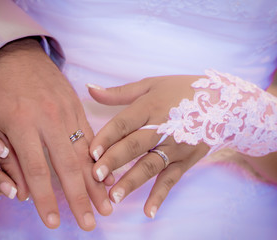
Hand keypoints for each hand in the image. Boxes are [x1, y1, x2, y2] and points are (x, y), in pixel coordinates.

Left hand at [0, 39, 111, 229]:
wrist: (14, 57)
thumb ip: (10, 160)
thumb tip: (23, 193)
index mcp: (23, 125)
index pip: (36, 171)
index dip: (46, 199)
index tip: (54, 222)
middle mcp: (49, 120)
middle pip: (68, 166)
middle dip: (80, 198)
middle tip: (91, 223)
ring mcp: (67, 112)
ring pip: (85, 153)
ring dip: (97, 182)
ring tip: (107, 204)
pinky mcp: (77, 107)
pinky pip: (91, 135)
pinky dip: (100, 157)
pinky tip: (108, 173)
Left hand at [87, 76, 209, 217]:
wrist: (224, 102)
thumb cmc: (180, 90)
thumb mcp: (151, 85)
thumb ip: (119, 92)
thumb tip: (89, 88)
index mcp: (150, 107)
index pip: (124, 124)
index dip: (107, 138)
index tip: (90, 153)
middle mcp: (163, 128)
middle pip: (135, 146)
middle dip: (114, 162)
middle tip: (96, 176)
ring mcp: (176, 146)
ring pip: (150, 165)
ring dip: (132, 181)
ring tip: (114, 197)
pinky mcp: (186, 160)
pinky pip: (171, 179)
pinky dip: (160, 195)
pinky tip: (148, 211)